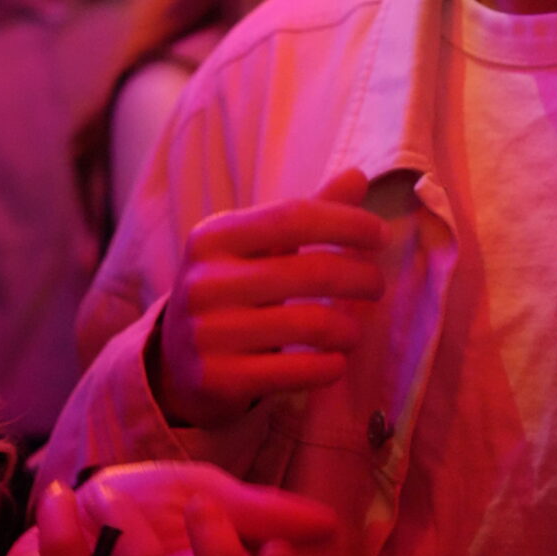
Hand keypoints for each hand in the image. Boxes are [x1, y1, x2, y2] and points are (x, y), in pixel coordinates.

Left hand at [0, 461, 336, 555]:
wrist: (75, 514)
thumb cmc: (153, 511)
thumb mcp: (208, 494)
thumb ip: (259, 511)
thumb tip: (330, 524)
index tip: (281, 551)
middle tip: (203, 505)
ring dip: (127, 532)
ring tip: (108, 493)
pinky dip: (59, 538)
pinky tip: (60, 502)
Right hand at [154, 169, 387, 427]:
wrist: (177, 364)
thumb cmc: (232, 293)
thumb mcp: (257, 249)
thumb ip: (306, 216)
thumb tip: (357, 176)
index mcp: (214, 237)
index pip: (294, 217)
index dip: (347, 223)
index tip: (380, 235)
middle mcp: (205, 281)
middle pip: (311, 271)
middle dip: (360, 278)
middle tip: (376, 286)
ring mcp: (208, 333)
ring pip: (309, 324)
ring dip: (348, 329)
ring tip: (353, 331)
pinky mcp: (218, 379)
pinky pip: (296, 371)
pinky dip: (329, 366)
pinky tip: (336, 361)